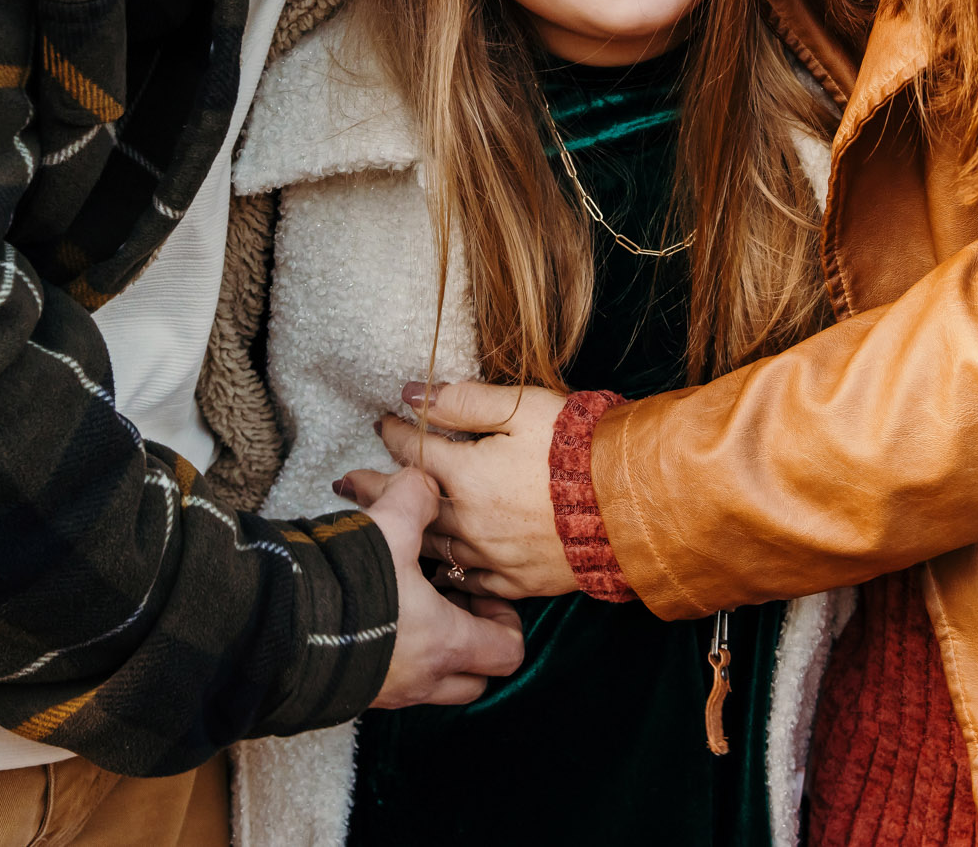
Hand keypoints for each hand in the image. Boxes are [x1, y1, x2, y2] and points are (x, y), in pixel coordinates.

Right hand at [360, 466, 524, 708]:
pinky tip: (374, 617)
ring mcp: (388, 693)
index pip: (509, 652)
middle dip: (474, 641)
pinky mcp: (355, 694)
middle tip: (451, 601)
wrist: (274, 629)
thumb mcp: (388, 526)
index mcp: (445, 643)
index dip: (505, 620)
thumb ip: (416, 496)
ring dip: (434, 651)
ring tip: (412, 606)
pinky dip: (397, 657)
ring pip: (434, 685)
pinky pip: (393, 685)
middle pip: (476, 678)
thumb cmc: (344, 586)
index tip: (479, 590)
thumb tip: (424, 482)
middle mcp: (422, 679)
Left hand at [362, 381, 575, 601]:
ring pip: (432, 546)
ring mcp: (492, 556)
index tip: (383, 421)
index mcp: (467, 475)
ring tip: (376, 526)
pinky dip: (446, 574)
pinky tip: (434, 571)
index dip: (395, 431)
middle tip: (347, 483)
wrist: (630, 503)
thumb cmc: (577, 448)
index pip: (416, 449)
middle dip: (376, 488)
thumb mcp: (521, 407)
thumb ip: (463, 401)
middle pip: (411, 503)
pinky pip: (468, 583)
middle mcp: (470, 521)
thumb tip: (415, 393)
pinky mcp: (518, 581)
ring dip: (402, 532)